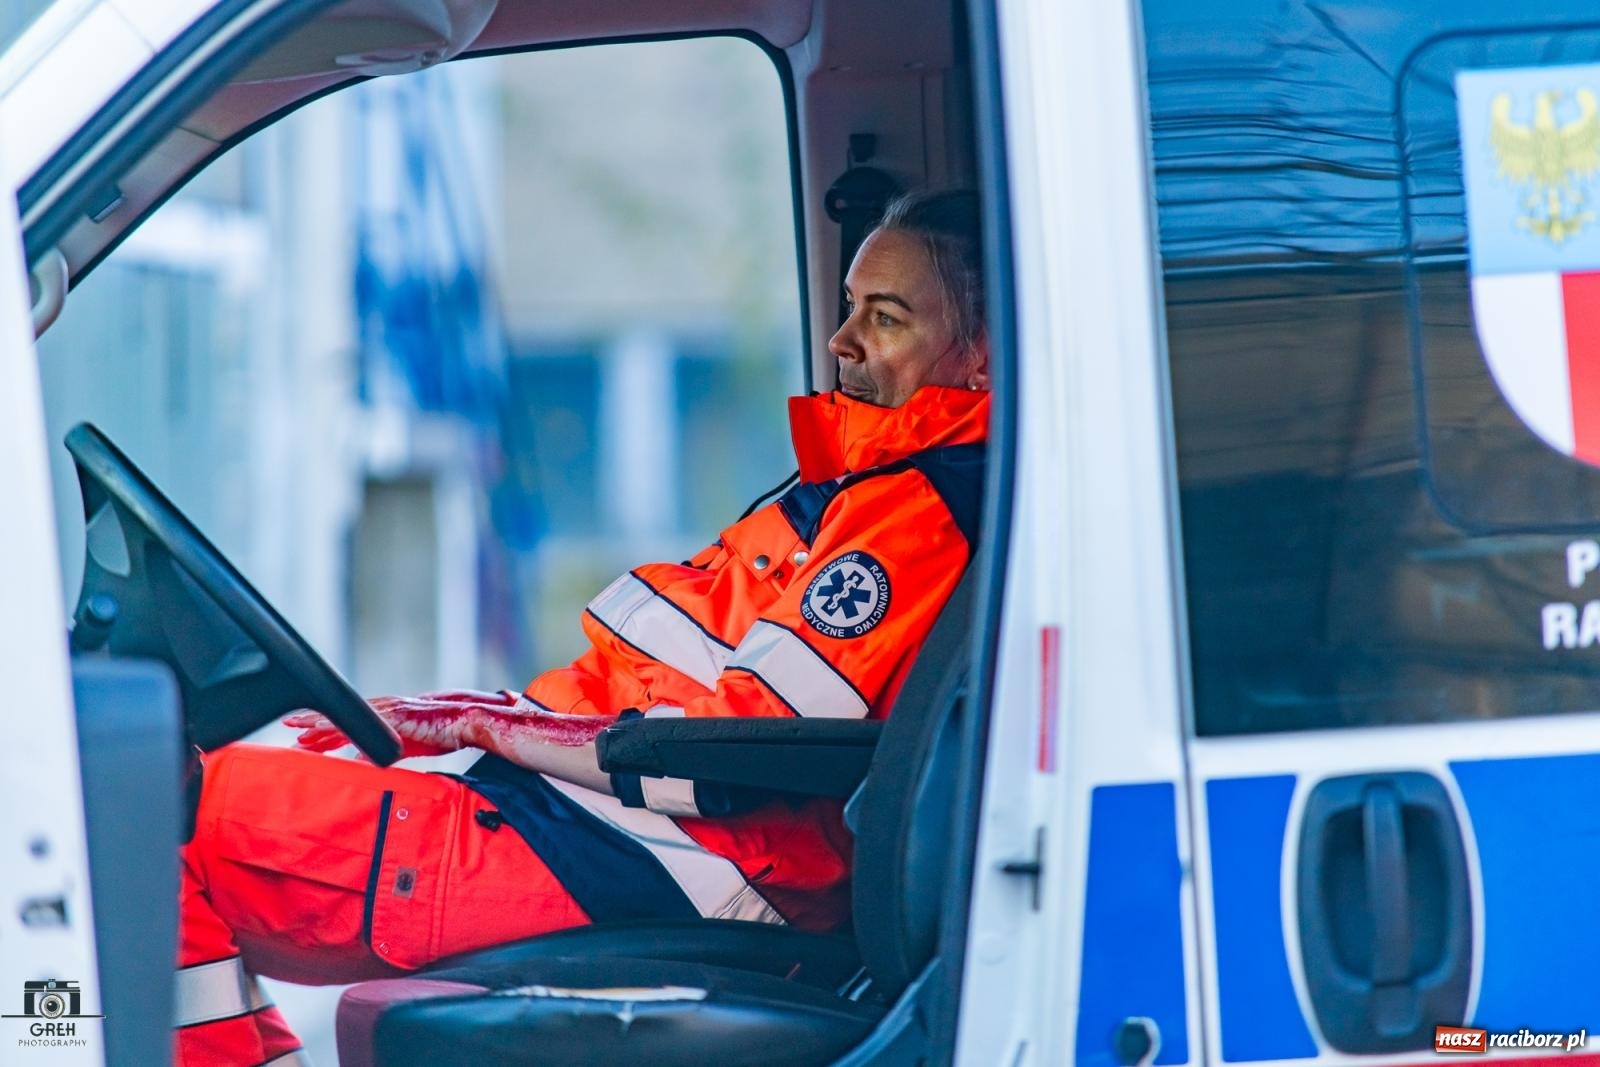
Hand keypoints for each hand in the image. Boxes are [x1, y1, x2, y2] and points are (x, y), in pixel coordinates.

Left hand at [284, 692, 615, 758]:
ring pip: (401, 713)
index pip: (413, 723)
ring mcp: (482, 713)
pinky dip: (387, 731)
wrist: (624, 765)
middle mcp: (477, 711)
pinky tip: (358, 745)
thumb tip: (469, 813)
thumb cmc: (585, 778)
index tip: (328, 742)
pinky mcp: (488, 723)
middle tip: (296, 732)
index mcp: (483, 723)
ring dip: (348, 722)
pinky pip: (428, 725)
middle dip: (342, 720)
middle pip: (396, 712)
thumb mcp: (524, 785)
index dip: (367, 729)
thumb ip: (493, 787)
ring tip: (306, 734)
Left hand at [285, 695, 488, 757]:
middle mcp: (382, 710)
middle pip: (342, 717)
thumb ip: (383, 753)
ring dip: (321, 722)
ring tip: (298, 728)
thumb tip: (361, 763)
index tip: (303, 740)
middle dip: (314, 724)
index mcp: (384, 718)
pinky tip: (327, 730)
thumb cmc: (442, 732)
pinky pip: (363, 720)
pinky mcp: (395, 714)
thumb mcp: (406, 747)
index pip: (348, 725)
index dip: (324, 733)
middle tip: (289, 729)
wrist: (466, 719)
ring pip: (347, 716)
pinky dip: (344, 724)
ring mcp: (387, 709)